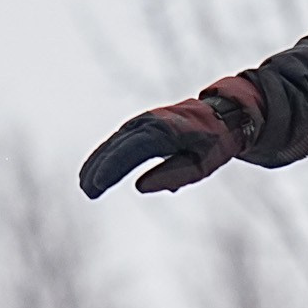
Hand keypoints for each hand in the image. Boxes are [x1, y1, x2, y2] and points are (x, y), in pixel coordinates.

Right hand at [77, 81, 256, 197]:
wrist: (223, 116)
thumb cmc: (214, 143)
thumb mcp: (203, 164)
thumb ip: (174, 174)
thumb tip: (140, 187)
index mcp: (166, 131)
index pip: (132, 149)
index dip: (113, 167)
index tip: (98, 184)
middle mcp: (151, 122)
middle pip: (118, 145)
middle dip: (100, 168)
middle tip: (88, 191)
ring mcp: (144, 122)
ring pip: (114, 142)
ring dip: (98, 162)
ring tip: (85, 185)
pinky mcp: (142, 125)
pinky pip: (119, 140)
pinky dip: (105, 155)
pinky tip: (94, 171)